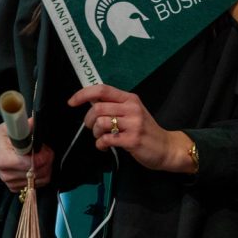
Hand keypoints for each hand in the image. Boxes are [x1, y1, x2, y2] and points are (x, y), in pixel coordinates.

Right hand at [0, 120, 53, 192]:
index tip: (45, 148)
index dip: (43, 156)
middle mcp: (7, 175)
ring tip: (41, 156)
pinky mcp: (14, 187)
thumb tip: (35, 121)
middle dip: (47, 161)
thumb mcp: (8, 128)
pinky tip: (36, 164)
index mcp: (4, 160)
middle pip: (38, 173)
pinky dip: (41, 175)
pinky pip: (36, 185)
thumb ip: (24, 126)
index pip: (32, 164)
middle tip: (46, 150)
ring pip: (40, 180)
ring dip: (46, 168)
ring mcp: (11, 183)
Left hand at [69, 84, 194, 173]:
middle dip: (88, 120)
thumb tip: (90, 103)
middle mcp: (132, 108)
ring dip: (95, 133)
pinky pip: (107, 139)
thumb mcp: (132, 112)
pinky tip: (105, 146)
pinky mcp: (133, 140)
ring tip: (101, 137)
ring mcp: (134, 124)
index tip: (71, 102)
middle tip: (92, 128)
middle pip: (98, 107)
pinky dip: (100, 144)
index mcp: (130, 99)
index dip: (83, 94)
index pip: (102, 89)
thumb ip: (115, 106)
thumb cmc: (145, 130)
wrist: (166, 148)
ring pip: (101, 123)